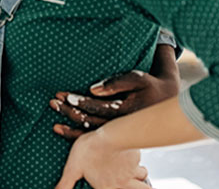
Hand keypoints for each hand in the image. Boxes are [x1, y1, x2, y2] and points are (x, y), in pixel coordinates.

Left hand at [50, 67, 179, 140]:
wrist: (165, 100)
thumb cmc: (148, 84)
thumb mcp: (136, 79)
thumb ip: (115, 83)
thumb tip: (93, 90)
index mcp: (124, 111)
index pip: (97, 107)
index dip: (79, 101)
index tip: (63, 95)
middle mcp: (121, 125)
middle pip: (90, 121)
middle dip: (70, 112)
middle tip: (53, 102)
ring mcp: (118, 132)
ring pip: (91, 133)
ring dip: (71, 128)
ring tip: (54, 125)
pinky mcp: (116, 134)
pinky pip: (95, 138)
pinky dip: (78, 136)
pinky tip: (64, 133)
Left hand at [55, 130, 148, 188]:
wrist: (110, 135)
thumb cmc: (90, 150)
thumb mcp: (72, 168)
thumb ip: (65, 184)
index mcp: (108, 187)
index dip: (119, 187)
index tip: (115, 184)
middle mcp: (123, 183)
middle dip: (140, 186)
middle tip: (136, 183)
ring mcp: (132, 170)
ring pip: (142, 175)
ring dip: (139, 173)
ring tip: (133, 169)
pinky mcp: (136, 157)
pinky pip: (140, 160)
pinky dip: (136, 159)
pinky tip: (130, 153)